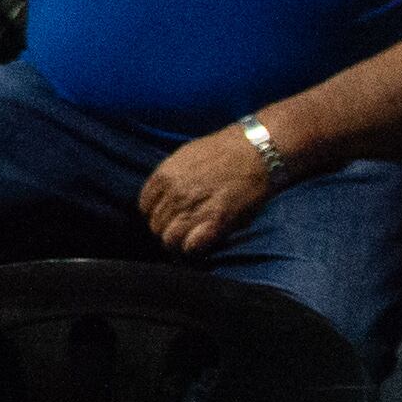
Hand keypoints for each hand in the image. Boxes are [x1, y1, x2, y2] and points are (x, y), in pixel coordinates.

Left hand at [139, 120, 282, 254]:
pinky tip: (202, 244)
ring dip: (179, 244)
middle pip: (156, 226)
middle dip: (167, 231)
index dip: (155, 215)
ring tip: (191, 241)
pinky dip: (194, 249)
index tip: (168, 218)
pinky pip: (191, 246)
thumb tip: (162, 198)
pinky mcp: (216, 220)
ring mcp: (194, 208)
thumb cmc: (223, 152)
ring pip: (170, 240)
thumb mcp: (185, 156)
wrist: (256, 151)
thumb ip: (170, 178)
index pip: (145, 208)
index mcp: (164, 175)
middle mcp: (174, 193)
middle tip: (182, 232)